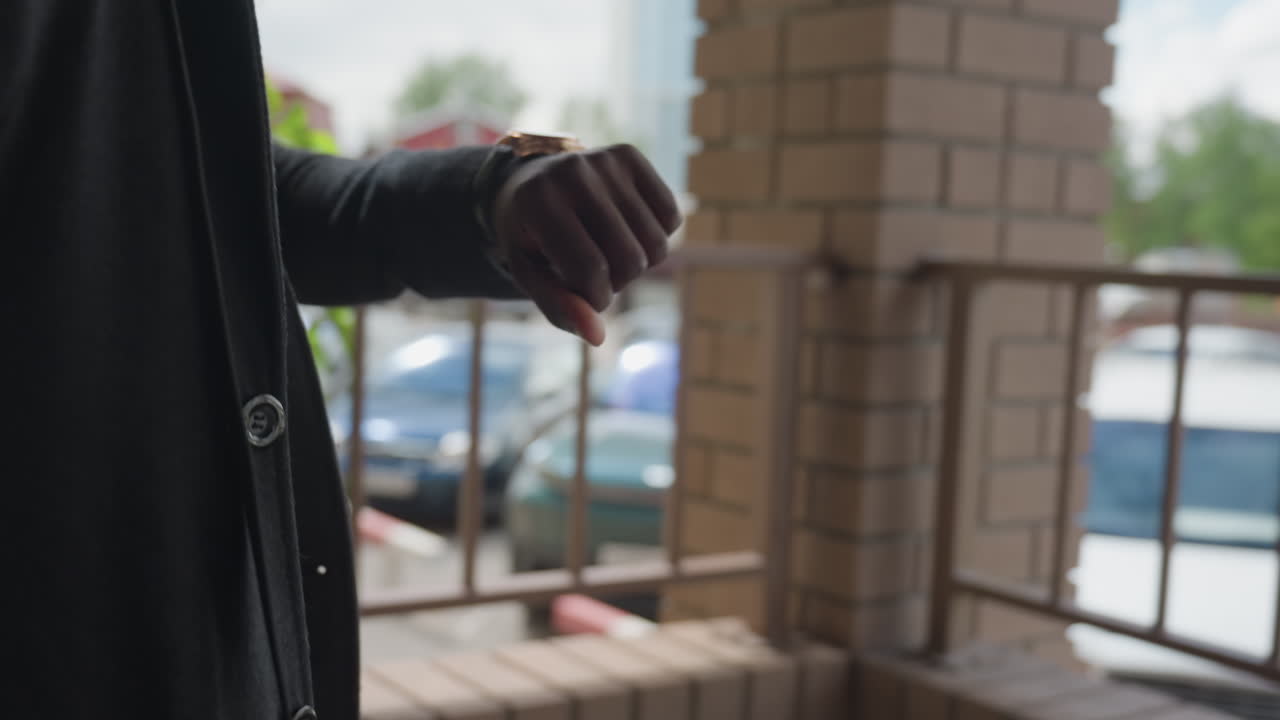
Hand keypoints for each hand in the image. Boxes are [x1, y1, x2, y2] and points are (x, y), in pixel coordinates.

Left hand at [491, 144, 681, 345]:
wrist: (530, 182)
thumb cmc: (531, 238)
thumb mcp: (531, 276)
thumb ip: (559, 307)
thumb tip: (598, 337)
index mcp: (539, 203)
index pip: (591, 270)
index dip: (595, 298)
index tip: (584, 297)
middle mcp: (573, 172)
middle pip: (630, 259)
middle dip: (618, 283)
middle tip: (596, 274)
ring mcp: (604, 159)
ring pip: (657, 244)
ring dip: (638, 264)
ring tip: (610, 253)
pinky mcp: (629, 155)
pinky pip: (671, 216)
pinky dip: (656, 236)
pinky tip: (628, 230)